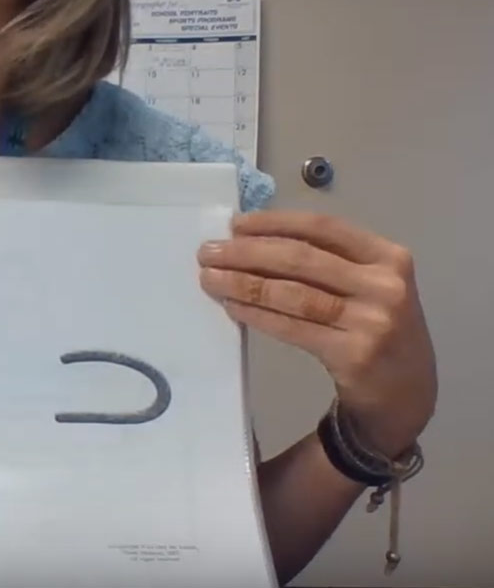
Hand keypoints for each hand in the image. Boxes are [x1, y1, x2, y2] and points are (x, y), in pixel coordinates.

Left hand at [197, 211, 436, 455]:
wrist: (406, 391)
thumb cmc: (375, 326)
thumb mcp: (367, 284)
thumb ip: (326, 262)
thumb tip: (250, 241)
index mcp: (387, 255)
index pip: (322, 228)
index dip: (274, 223)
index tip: (235, 225)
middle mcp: (383, 284)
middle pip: (301, 259)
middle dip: (247, 253)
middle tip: (208, 252)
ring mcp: (371, 321)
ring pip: (292, 294)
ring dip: (243, 284)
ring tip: (210, 279)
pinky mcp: (352, 354)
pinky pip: (292, 327)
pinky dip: (257, 315)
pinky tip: (232, 307)